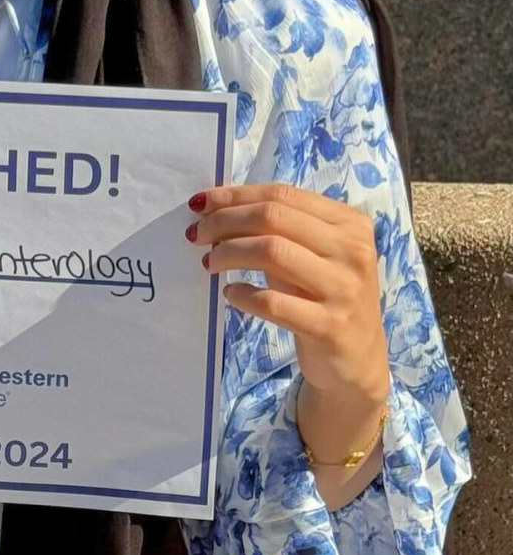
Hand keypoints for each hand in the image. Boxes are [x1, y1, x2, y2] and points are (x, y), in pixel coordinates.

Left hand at [187, 183, 389, 403]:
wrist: (357, 360)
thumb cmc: (323, 297)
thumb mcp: (308, 256)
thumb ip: (275, 229)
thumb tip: (214, 208)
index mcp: (349, 223)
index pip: (282, 194)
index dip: (236, 195)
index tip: (201, 204)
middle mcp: (353, 250)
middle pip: (273, 217)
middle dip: (225, 221)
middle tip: (196, 234)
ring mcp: (344, 288)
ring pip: (272, 251)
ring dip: (229, 253)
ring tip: (210, 262)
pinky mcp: (330, 326)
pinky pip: (273, 302)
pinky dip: (243, 294)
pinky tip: (230, 294)